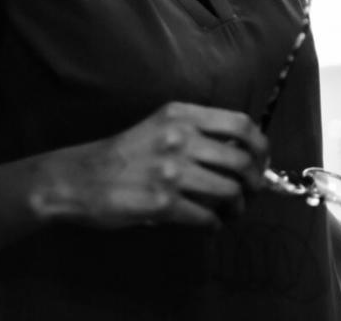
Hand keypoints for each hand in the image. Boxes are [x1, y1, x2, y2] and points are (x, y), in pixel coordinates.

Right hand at [31, 102, 268, 229]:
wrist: (77, 178)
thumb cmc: (122, 154)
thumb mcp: (160, 128)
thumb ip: (197, 135)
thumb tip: (241, 156)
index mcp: (181, 115)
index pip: (240, 124)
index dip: (261, 145)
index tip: (262, 161)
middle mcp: (179, 138)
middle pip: (242, 160)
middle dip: (254, 182)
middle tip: (251, 193)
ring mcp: (171, 171)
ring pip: (229, 190)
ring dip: (237, 207)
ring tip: (231, 212)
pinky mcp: (161, 203)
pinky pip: (205, 216)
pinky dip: (214, 224)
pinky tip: (210, 225)